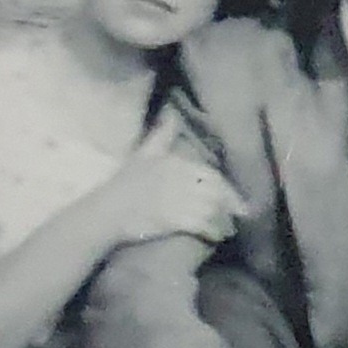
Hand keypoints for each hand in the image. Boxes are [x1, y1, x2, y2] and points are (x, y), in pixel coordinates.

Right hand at [97, 117, 245, 246]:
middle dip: (230, 204)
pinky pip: (202, 225)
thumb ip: (162, 133)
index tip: (233, 197)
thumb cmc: (125, 182)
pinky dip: (213, 231)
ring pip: (212, 209)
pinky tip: (216, 236)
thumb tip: (172, 111)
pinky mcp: (174, 221)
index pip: (211, 174)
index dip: (226, 187)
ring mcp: (178, 201)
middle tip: (239, 214)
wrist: (107, 211)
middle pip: (216, 192)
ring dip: (224, 219)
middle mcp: (181, 180)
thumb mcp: (144, 152)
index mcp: (176, 163)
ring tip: (230, 227)